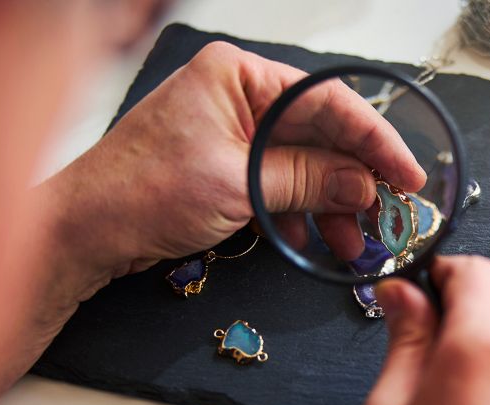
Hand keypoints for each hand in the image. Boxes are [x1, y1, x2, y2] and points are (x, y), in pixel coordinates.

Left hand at [0, 42, 424, 404]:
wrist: (82, 232)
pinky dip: (298, 214)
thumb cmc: (140, 192)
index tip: (406, 173)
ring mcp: (232, 132)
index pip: (327, 101)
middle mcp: (239, 97)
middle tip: (387, 214)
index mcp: (239, 76)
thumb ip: (309, 181)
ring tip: (353, 242)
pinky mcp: (226, 166)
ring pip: (303, 165)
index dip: (375, 139)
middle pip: (320, 134)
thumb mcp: (238, 184)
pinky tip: (312, 242)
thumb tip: (365, 184)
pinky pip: (278, 184)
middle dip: (353, 179)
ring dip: (330, 205)